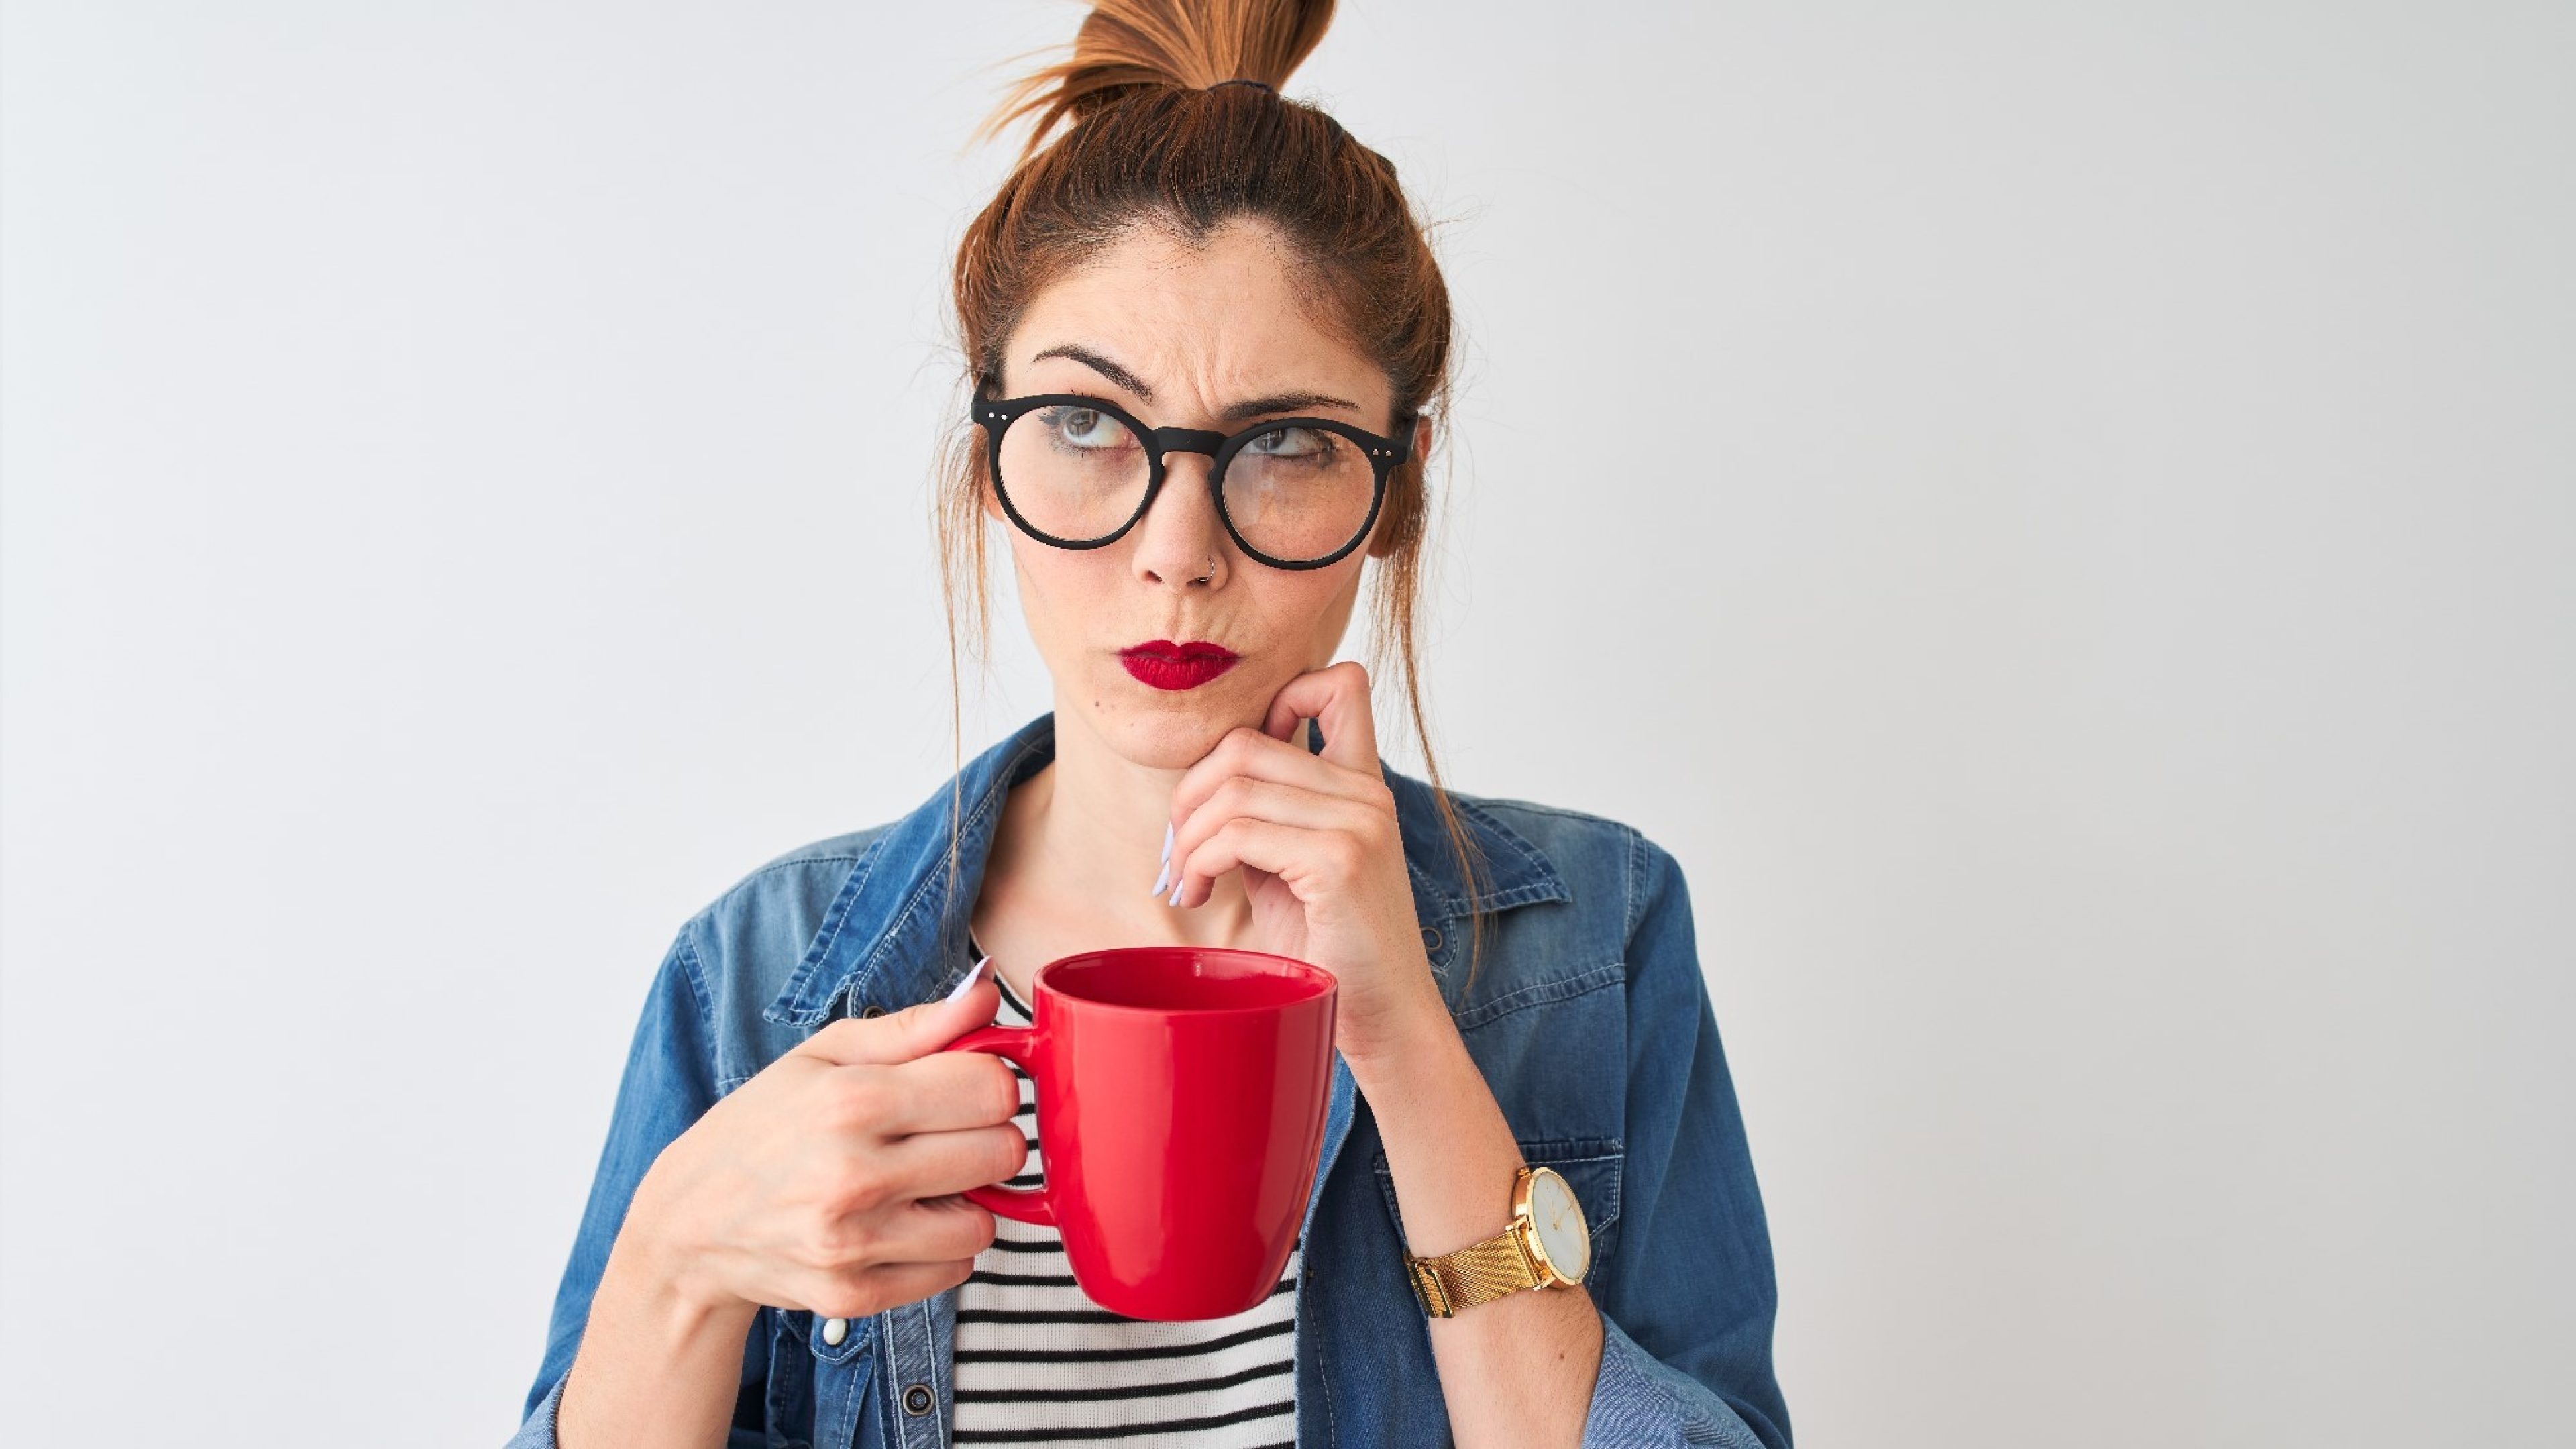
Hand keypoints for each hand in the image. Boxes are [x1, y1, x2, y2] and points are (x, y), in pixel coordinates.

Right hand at [621, 978, 1023, 1319]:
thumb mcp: (823, 1056)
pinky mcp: (854, 1294)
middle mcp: (853, 1175)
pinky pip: (954, 1271)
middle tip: (943, 1135)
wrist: (688, 1225)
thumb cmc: (761, 1127)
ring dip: (965, 1201)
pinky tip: (897, 1223)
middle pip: (1001, 1153)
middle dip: (983, 1138)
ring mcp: (854, 1243)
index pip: (989, 1088)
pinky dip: (938, 1248)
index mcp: (850, 1102)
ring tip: (917, 1184)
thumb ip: (913, 1027)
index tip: (961, 1087)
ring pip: (985, 1223)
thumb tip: (986, 999)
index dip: (986, 1082)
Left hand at [1162, 660, 1446, 1065]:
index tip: (1229, 774)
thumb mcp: (1293, 868)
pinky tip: (1199, 894)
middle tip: (1177, 852)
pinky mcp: (1341, 860)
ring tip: (1186, 881)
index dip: (1275, 700)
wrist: (1385, 1020)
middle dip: (1190, 794)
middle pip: (1244, 743)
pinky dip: (1199, 862)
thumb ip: (1266, 818)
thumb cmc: (1333, 952)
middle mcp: (1368, 793)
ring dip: (1187, 837)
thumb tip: (1202, 789)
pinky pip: (1237, 833)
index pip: (1338, 684)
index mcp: (1364, 786)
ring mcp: (1359, 822)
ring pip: (1232, 787)